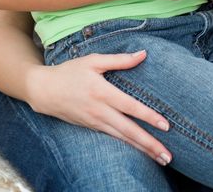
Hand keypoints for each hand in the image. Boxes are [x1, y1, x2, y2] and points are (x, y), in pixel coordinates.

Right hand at [27, 51, 171, 164]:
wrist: (44, 91)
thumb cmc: (70, 72)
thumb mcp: (94, 60)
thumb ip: (120, 60)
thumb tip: (144, 54)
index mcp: (102, 92)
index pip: (130, 107)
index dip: (149, 116)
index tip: (166, 125)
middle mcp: (100, 111)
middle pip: (129, 131)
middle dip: (150, 144)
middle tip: (168, 156)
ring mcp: (95, 122)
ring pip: (123, 139)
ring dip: (142, 149)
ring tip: (161, 158)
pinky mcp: (92, 128)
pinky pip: (114, 139)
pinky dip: (129, 146)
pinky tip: (141, 151)